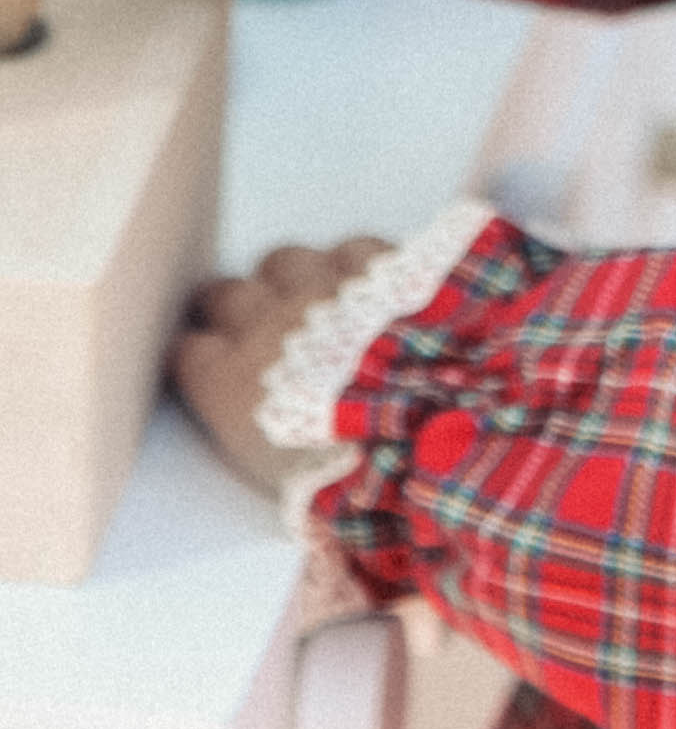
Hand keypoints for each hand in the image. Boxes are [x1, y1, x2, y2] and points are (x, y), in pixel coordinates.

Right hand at [170, 237, 395, 498]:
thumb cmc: (357, 478)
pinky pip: (352, 248)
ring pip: (283, 262)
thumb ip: (263, 441)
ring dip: (290, 278)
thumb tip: (269, 440)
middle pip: (223, 296)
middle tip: (250, 323)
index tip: (212, 366)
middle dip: (231, 308)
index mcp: (232, 387)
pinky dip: (355, 264)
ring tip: (309, 298)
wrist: (435, 432)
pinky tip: (368, 284)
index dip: (201, 358)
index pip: (188, 353)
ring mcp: (324, 290)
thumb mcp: (286, 480)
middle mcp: (266, 327)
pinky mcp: (385, 267)